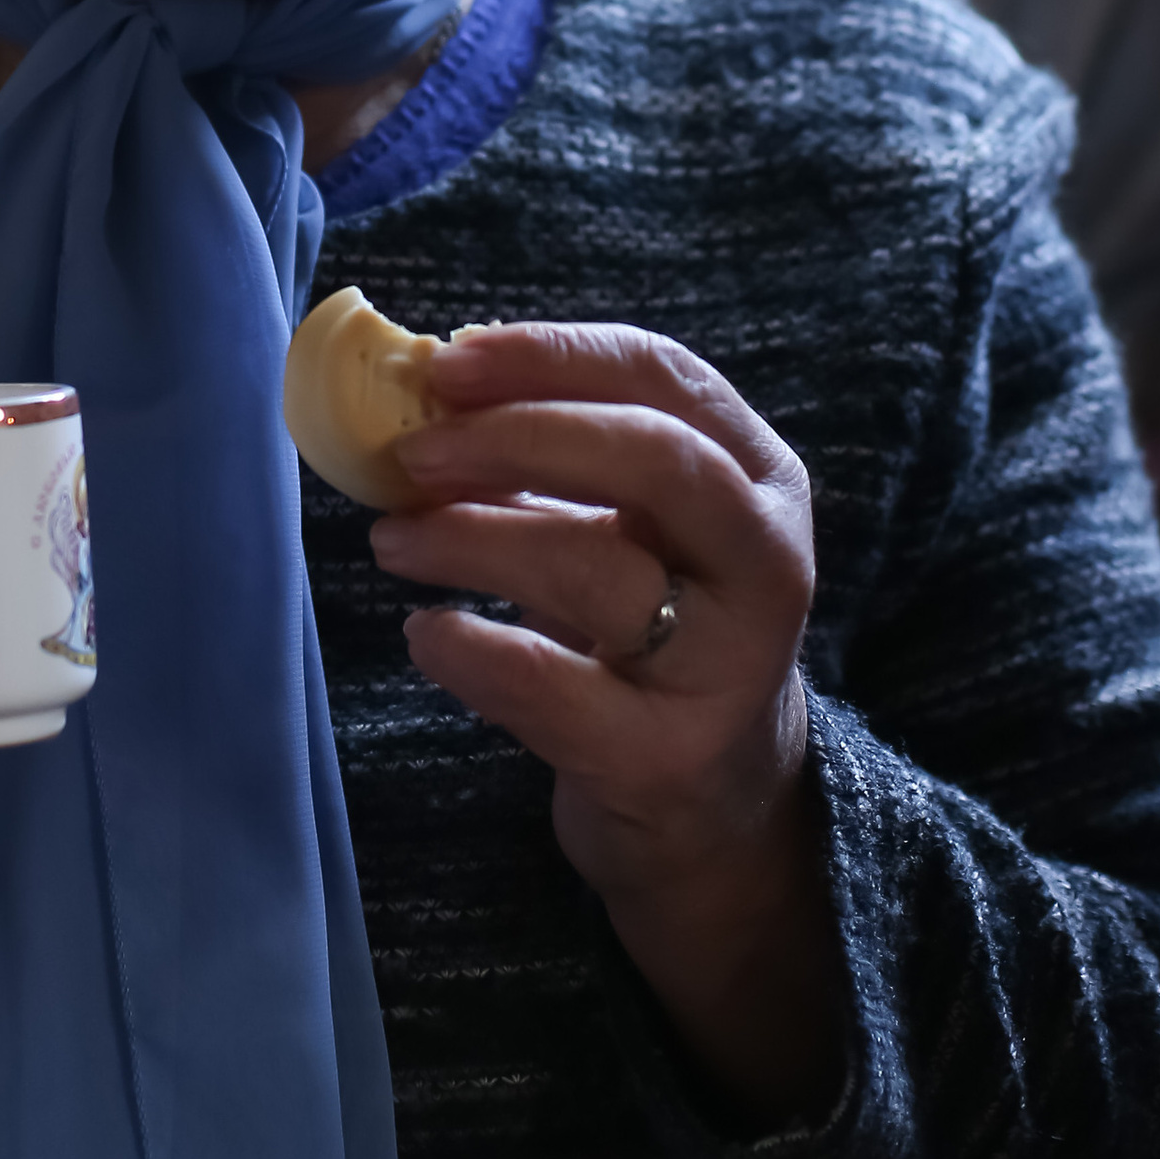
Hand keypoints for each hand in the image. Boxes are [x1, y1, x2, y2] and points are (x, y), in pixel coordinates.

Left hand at [369, 325, 840, 1120]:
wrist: (715, 801)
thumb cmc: (652, 629)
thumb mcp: (630, 528)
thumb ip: (550, 462)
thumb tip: (419, 396)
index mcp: (758, 473)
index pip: (664, 376)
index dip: (551, 357)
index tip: (448, 360)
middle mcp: (767, 560)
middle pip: (655, 459)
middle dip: (521, 438)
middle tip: (415, 451)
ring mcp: (729, 666)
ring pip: (600, 569)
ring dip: (472, 539)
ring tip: (393, 541)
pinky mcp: (669, 758)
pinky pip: (553, 689)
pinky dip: (472, 651)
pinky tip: (427, 635)